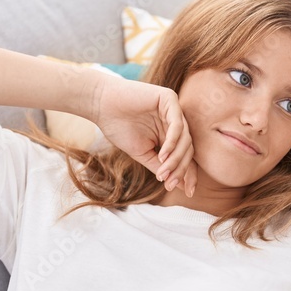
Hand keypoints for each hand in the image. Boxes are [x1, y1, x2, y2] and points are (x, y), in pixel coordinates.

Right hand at [91, 75, 197, 196]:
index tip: (188, 192)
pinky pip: (177, 126)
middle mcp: (175, 121)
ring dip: (175, 160)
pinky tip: (163, 156)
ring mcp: (174, 109)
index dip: (189, 174)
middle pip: (188, 149)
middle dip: (181, 169)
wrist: (101, 106)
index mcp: (170, 133)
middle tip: (170, 185)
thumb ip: (161, 166)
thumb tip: (180, 185)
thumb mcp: (143, 153)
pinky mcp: (169, 98)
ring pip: (185, 139)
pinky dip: (172, 143)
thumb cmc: (119, 128)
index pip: (186, 155)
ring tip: (163, 173)